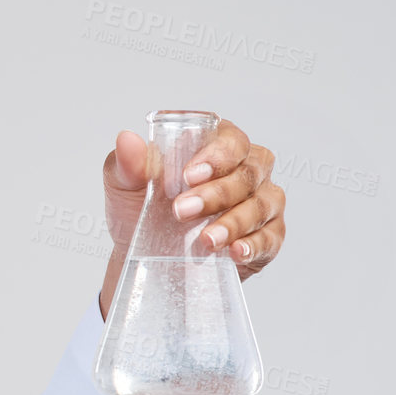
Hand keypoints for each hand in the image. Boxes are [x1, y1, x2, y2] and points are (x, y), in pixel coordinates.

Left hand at [98, 118, 287, 319]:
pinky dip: (254, 245)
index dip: (216, 156)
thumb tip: (126, 139)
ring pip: (260, 205)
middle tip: (182, 211)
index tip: (189, 176)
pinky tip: (235, 252)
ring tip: (205, 240)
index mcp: (217, 147)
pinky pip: (270, 238)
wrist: (141, 254)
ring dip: (233, 223)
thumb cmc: (140, 209)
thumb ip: (128, 163)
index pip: (232, 141)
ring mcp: (260, 204)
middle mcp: (246, 171)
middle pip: (247, 173)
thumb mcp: (125, 185)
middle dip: (217, 193)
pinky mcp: (266, 237)